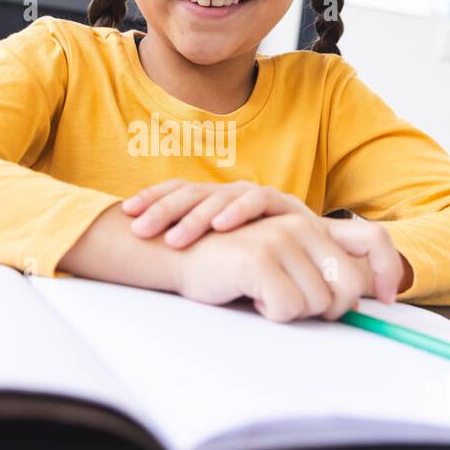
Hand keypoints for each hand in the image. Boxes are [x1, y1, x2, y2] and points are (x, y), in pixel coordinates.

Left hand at [122, 178, 315, 248]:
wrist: (323, 256)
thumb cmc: (267, 258)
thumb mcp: (225, 253)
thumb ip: (198, 249)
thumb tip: (148, 254)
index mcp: (214, 201)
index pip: (179, 192)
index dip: (153, 198)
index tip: (126, 212)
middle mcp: (232, 194)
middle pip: (191, 192)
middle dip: (163, 208)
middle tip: (140, 228)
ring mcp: (258, 196)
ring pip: (219, 197)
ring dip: (196, 216)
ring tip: (175, 238)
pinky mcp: (285, 205)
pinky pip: (259, 201)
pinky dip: (239, 211)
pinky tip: (221, 224)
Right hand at [172, 212, 405, 322]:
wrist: (174, 251)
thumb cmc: (227, 265)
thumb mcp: (279, 260)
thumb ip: (316, 270)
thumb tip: (357, 301)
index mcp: (312, 226)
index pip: (374, 240)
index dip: (388, 271)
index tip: (389, 298)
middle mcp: (303, 228)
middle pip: (351, 287)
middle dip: (330, 309)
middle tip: (296, 307)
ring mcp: (282, 240)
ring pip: (320, 304)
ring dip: (291, 312)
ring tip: (264, 296)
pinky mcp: (261, 258)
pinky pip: (289, 309)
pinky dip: (270, 313)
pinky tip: (250, 297)